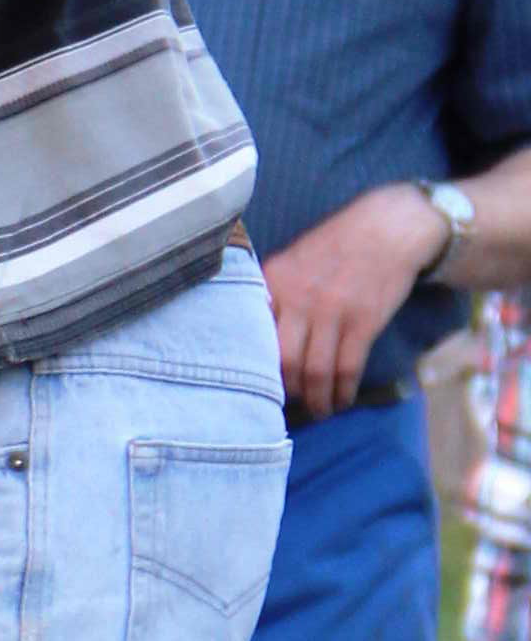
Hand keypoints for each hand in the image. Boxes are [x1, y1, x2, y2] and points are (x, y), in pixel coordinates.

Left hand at [261, 184, 450, 422]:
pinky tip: (341, 401)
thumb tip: (254, 341)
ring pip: (316, 371)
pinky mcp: (364, 321)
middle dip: (285, 392)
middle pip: (283, 361)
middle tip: (287, 406)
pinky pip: (348, 368)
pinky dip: (343, 391)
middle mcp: (299, 298)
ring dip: (316, 400)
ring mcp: (332, 311)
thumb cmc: (334, 247)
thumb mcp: (291, 261)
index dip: (254, 368)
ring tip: (318, 411)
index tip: (254, 387)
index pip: (254, 335)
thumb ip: (272, 295)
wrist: (386, 229)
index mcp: (274, 282)